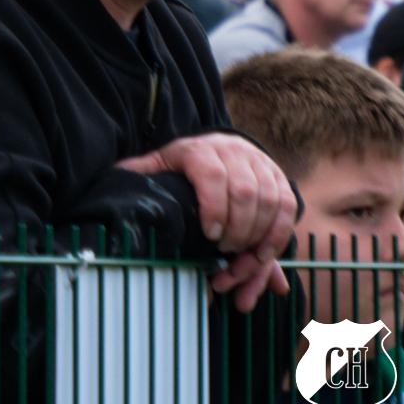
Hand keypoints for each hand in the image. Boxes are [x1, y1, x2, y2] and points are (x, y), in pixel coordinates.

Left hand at [119, 132, 295, 310]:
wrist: (219, 144)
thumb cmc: (185, 163)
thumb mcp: (161, 164)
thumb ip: (143, 173)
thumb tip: (115, 177)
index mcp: (201, 149)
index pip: (211, 175)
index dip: (213, 207)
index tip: (210, 236)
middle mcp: (234, 152)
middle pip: (244, 191)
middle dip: (237, 229)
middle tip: (224, 252)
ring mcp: (261, 163)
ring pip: (269, 201)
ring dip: (258, 236)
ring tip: (241, 258)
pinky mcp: (280, 177)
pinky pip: (288, 208)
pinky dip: (278, 234)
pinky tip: (264, 255)